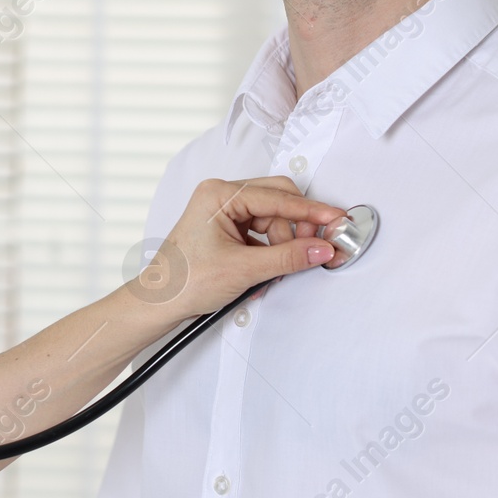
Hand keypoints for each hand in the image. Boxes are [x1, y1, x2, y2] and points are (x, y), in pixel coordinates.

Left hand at [127, 177, 345, 319]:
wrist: (159, 303)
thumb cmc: (185, 282)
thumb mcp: (244, 270)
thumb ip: (288, 257)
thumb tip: (321, 248)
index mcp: (219, 194)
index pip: (278, 196)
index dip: (311, 211)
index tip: (338, 219)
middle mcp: (220, 196)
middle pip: (277, 201)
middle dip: (297, 227)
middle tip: (316, 247)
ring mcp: (222, 212)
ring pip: (272, 219)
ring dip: (281, 244)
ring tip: (276, 270)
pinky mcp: (225, 228)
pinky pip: (260, 232)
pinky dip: (270, 250)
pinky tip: (265, 271)